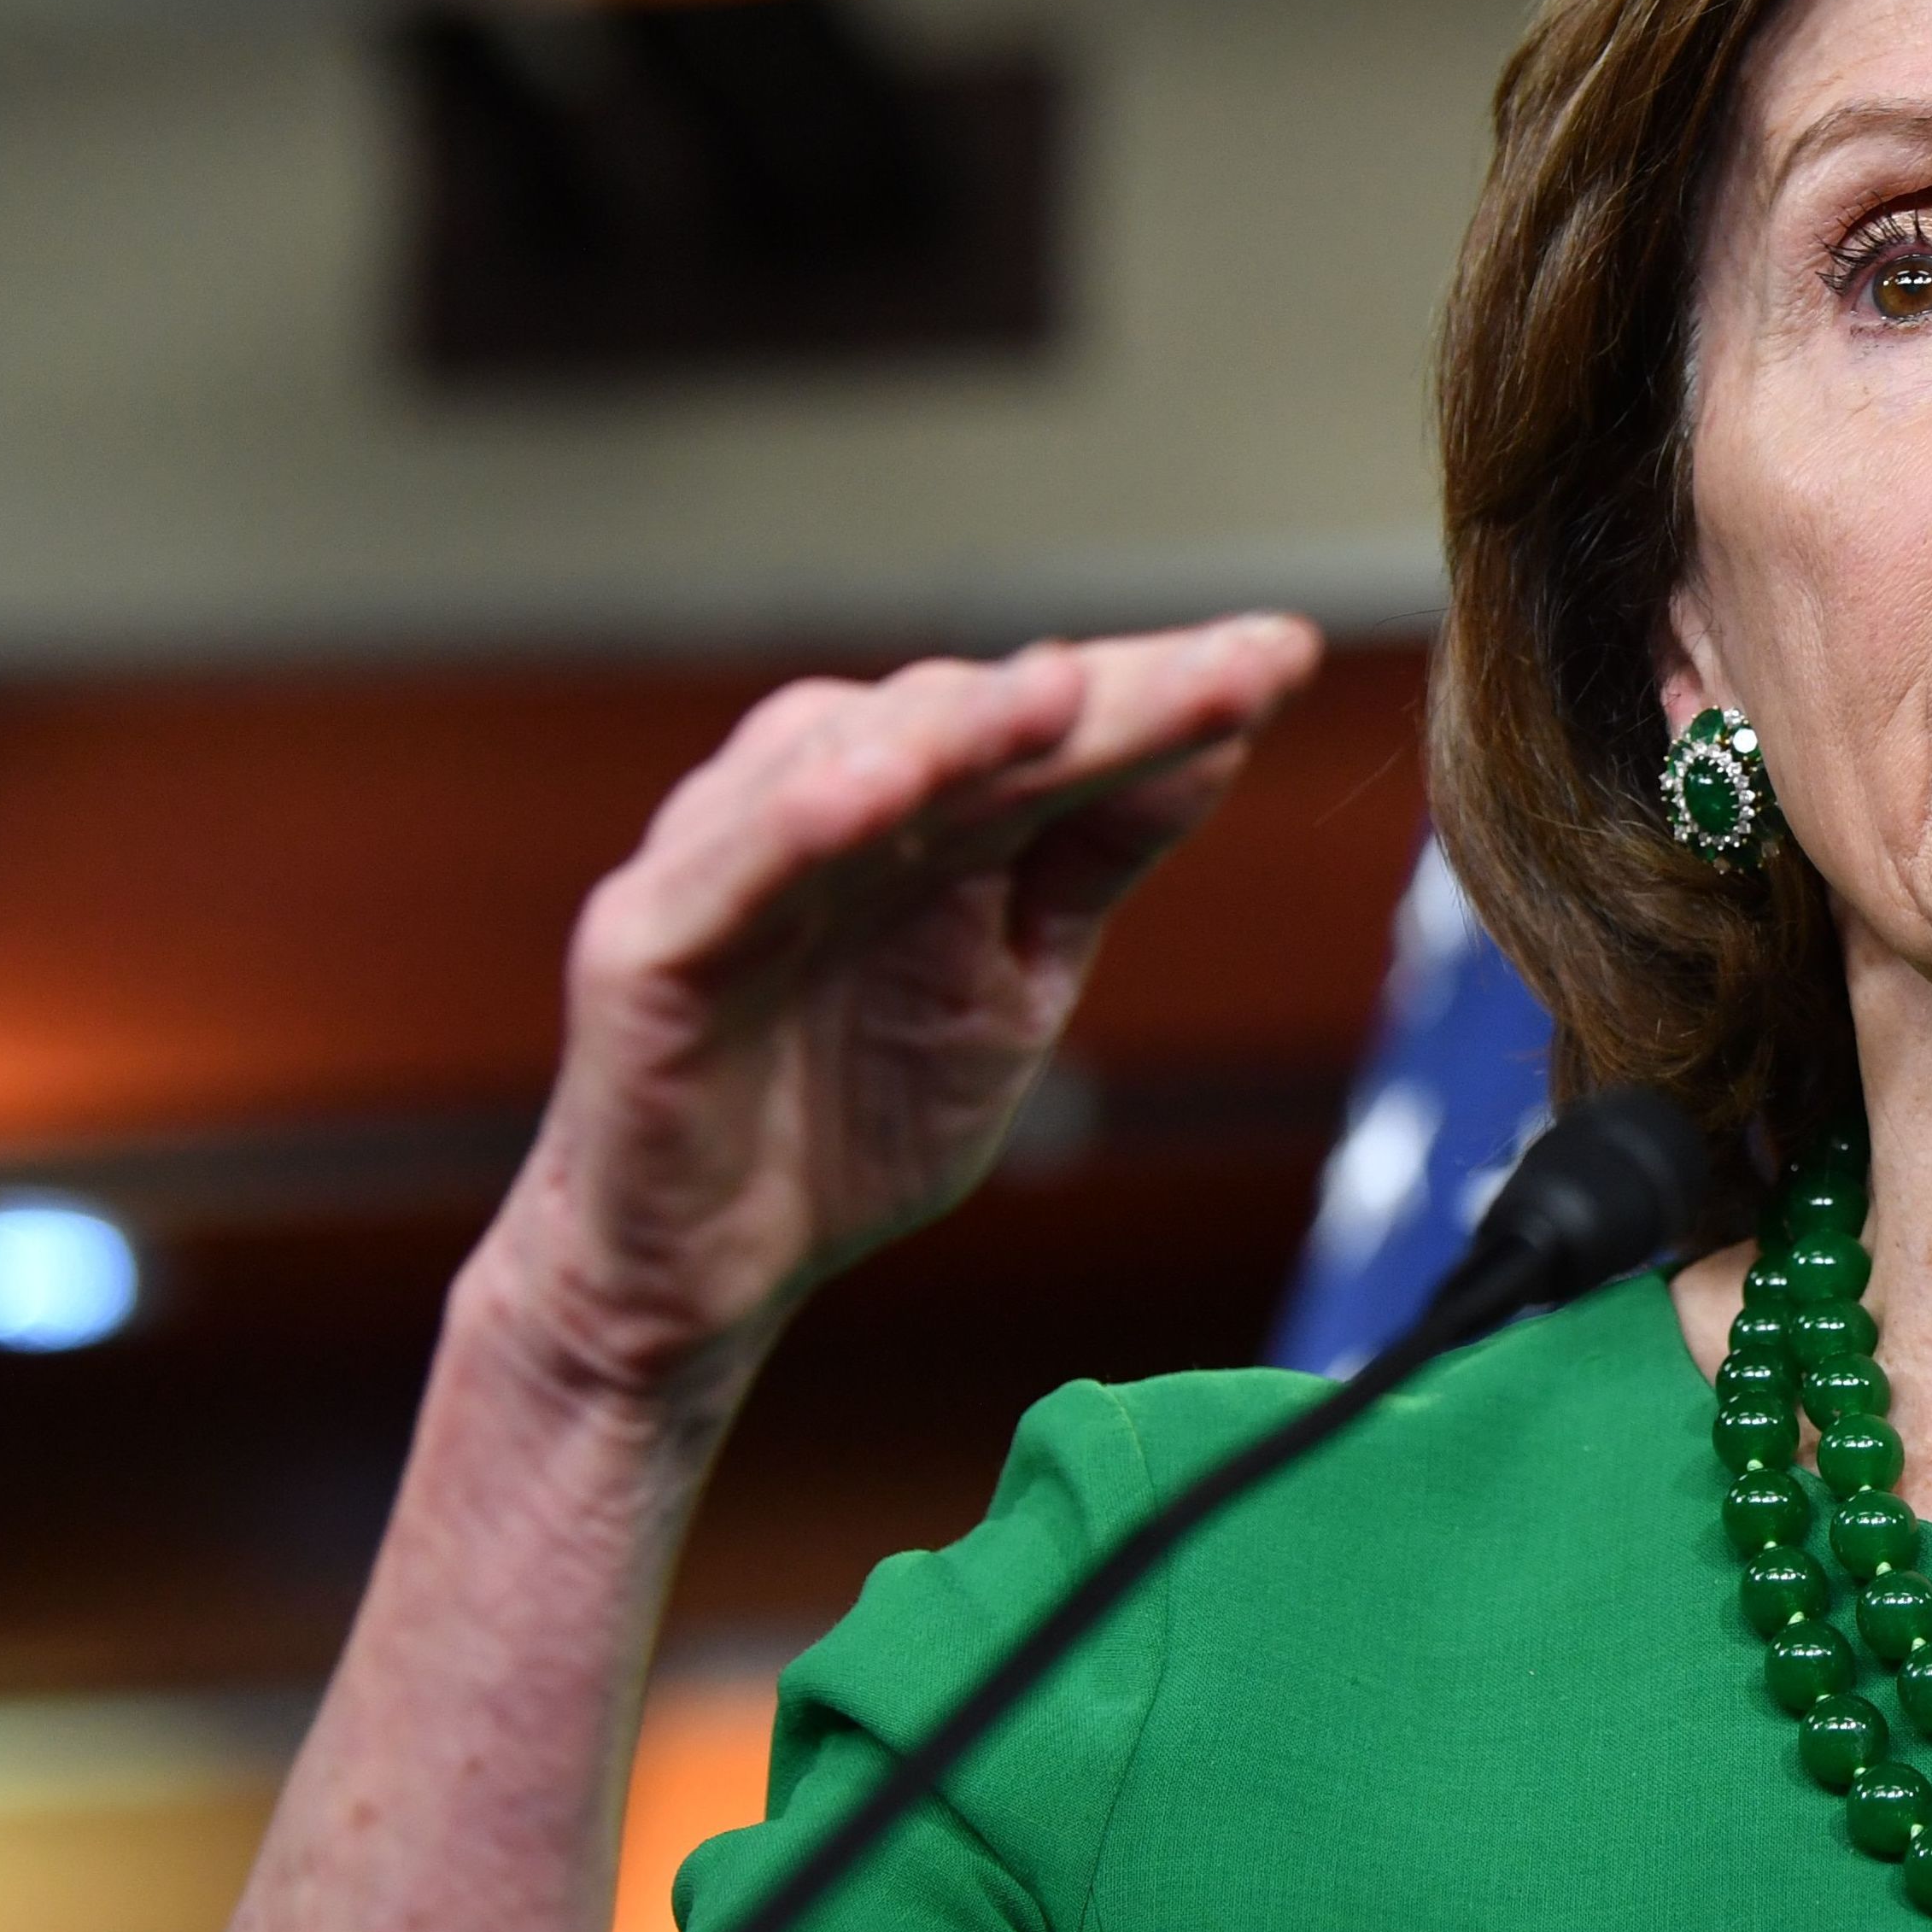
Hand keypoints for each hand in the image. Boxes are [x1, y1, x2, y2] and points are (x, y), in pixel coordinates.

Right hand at [472, 616, 1321, 1412]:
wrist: (707, 1274)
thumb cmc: (849, 1109)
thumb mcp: (1017, 977)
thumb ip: (1098, 856)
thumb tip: (1225, 736)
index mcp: (914, 797)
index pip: (1049, 723)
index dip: (1162, 688)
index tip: (1283, 657)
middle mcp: (818, 792)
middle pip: (973, 723)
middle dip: (1103, 696)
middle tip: (1227, 672)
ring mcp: (725, 855)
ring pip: (850, 764)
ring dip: (954, 727)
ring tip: (1056, 691)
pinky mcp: (649, 941)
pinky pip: (729, 871)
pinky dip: (795, 824)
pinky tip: (871, 794)